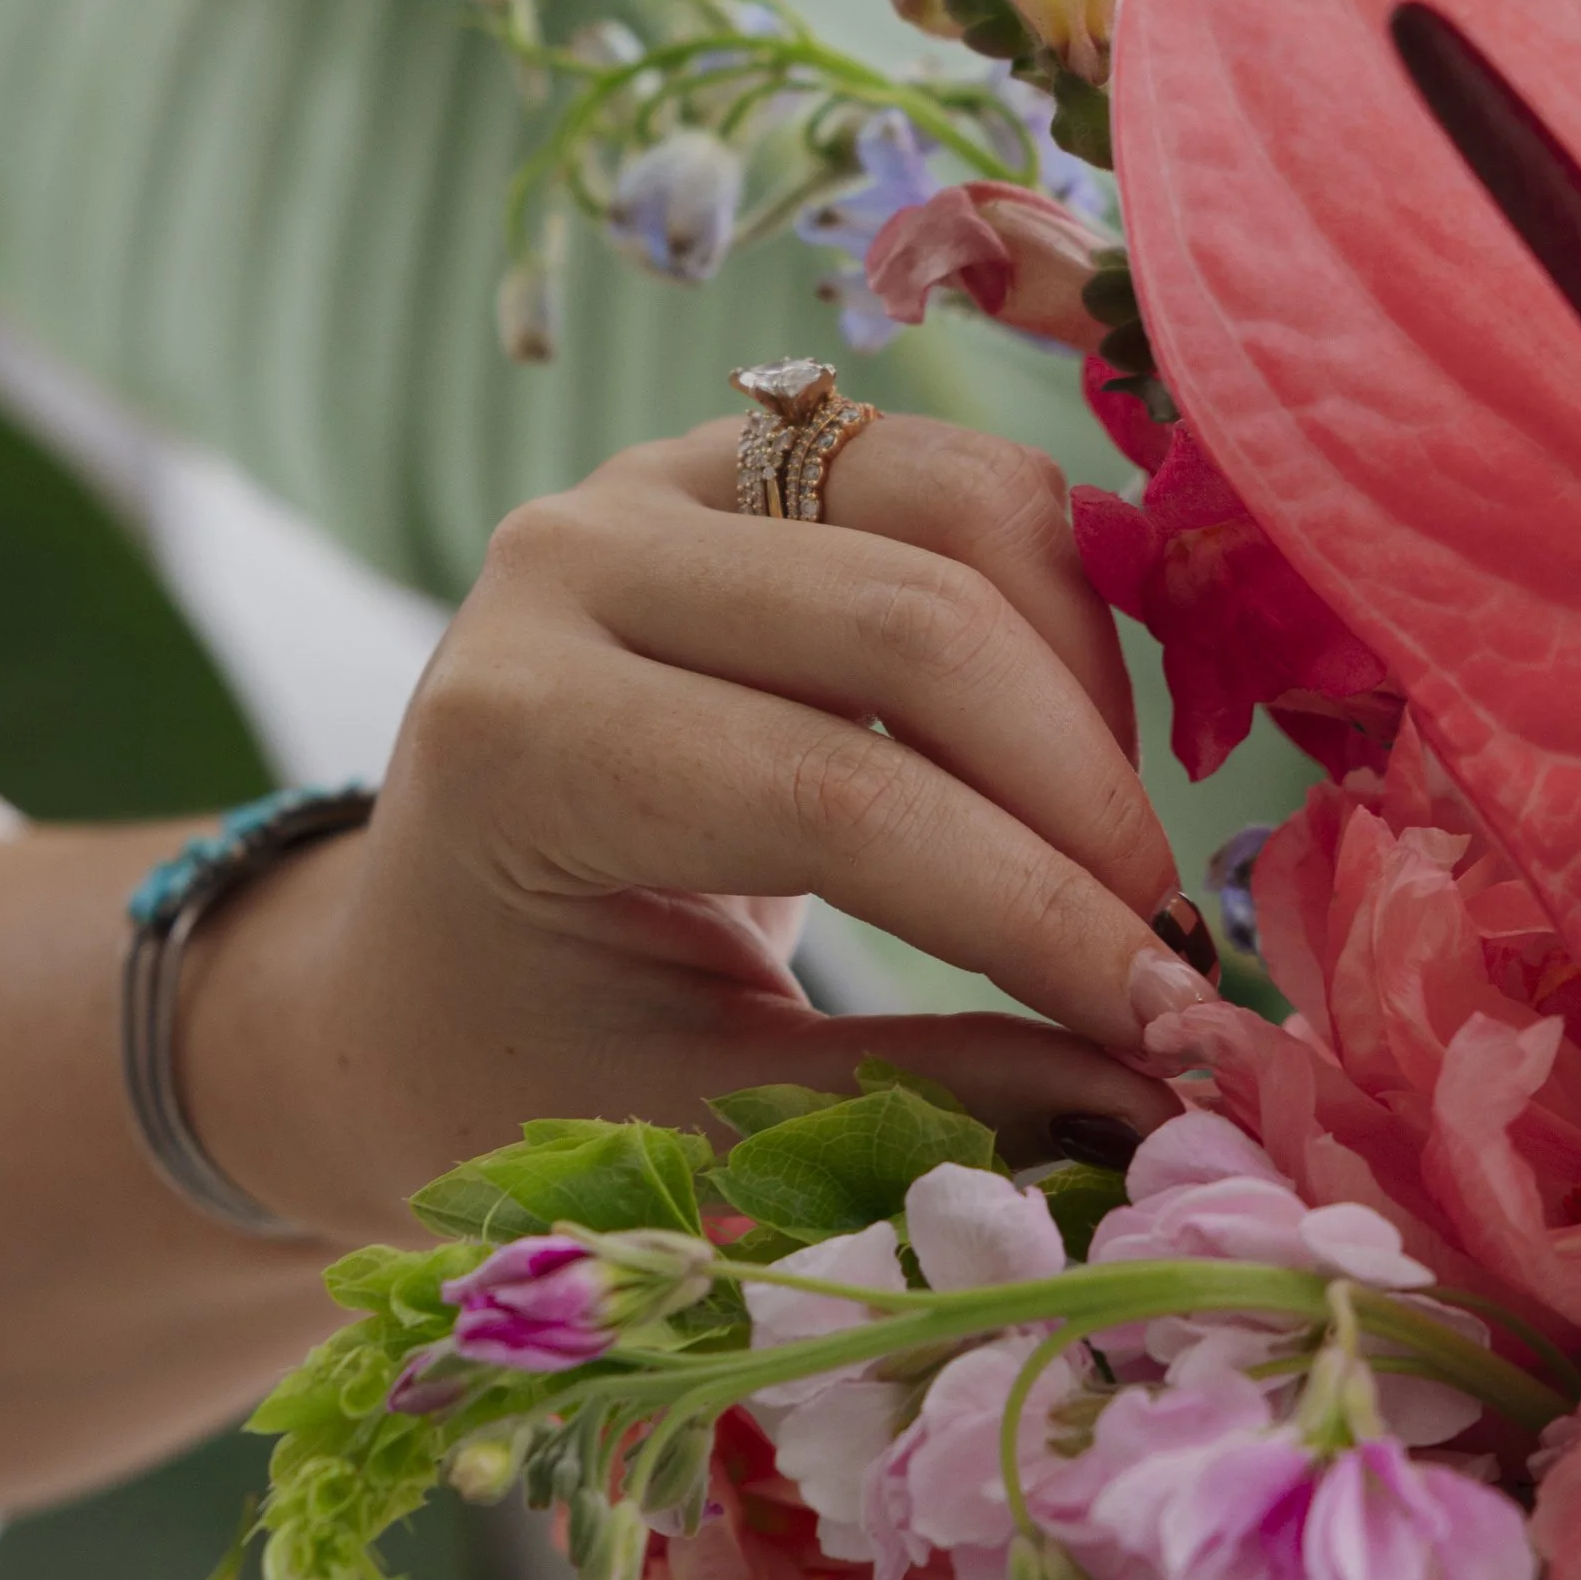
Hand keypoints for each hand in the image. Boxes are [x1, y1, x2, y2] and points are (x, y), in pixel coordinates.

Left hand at [197, 411, 1202, 1225]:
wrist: (411, 964)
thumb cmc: (524, 1066)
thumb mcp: (694, 1121)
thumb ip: (921, 1103)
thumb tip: (1168, 1108)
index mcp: (517, 738)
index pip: (837, 797)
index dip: (1031, 910)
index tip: (1167, 1023)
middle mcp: (570, 561)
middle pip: (919, 621)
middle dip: (1082, 798)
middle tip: (1169, 949)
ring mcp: (653, 480)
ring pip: (965, 502)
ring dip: (1085, 680)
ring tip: (1106, 849)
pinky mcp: (740, 458)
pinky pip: (960, 478)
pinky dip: (1057, 602)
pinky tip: (1067, 753)